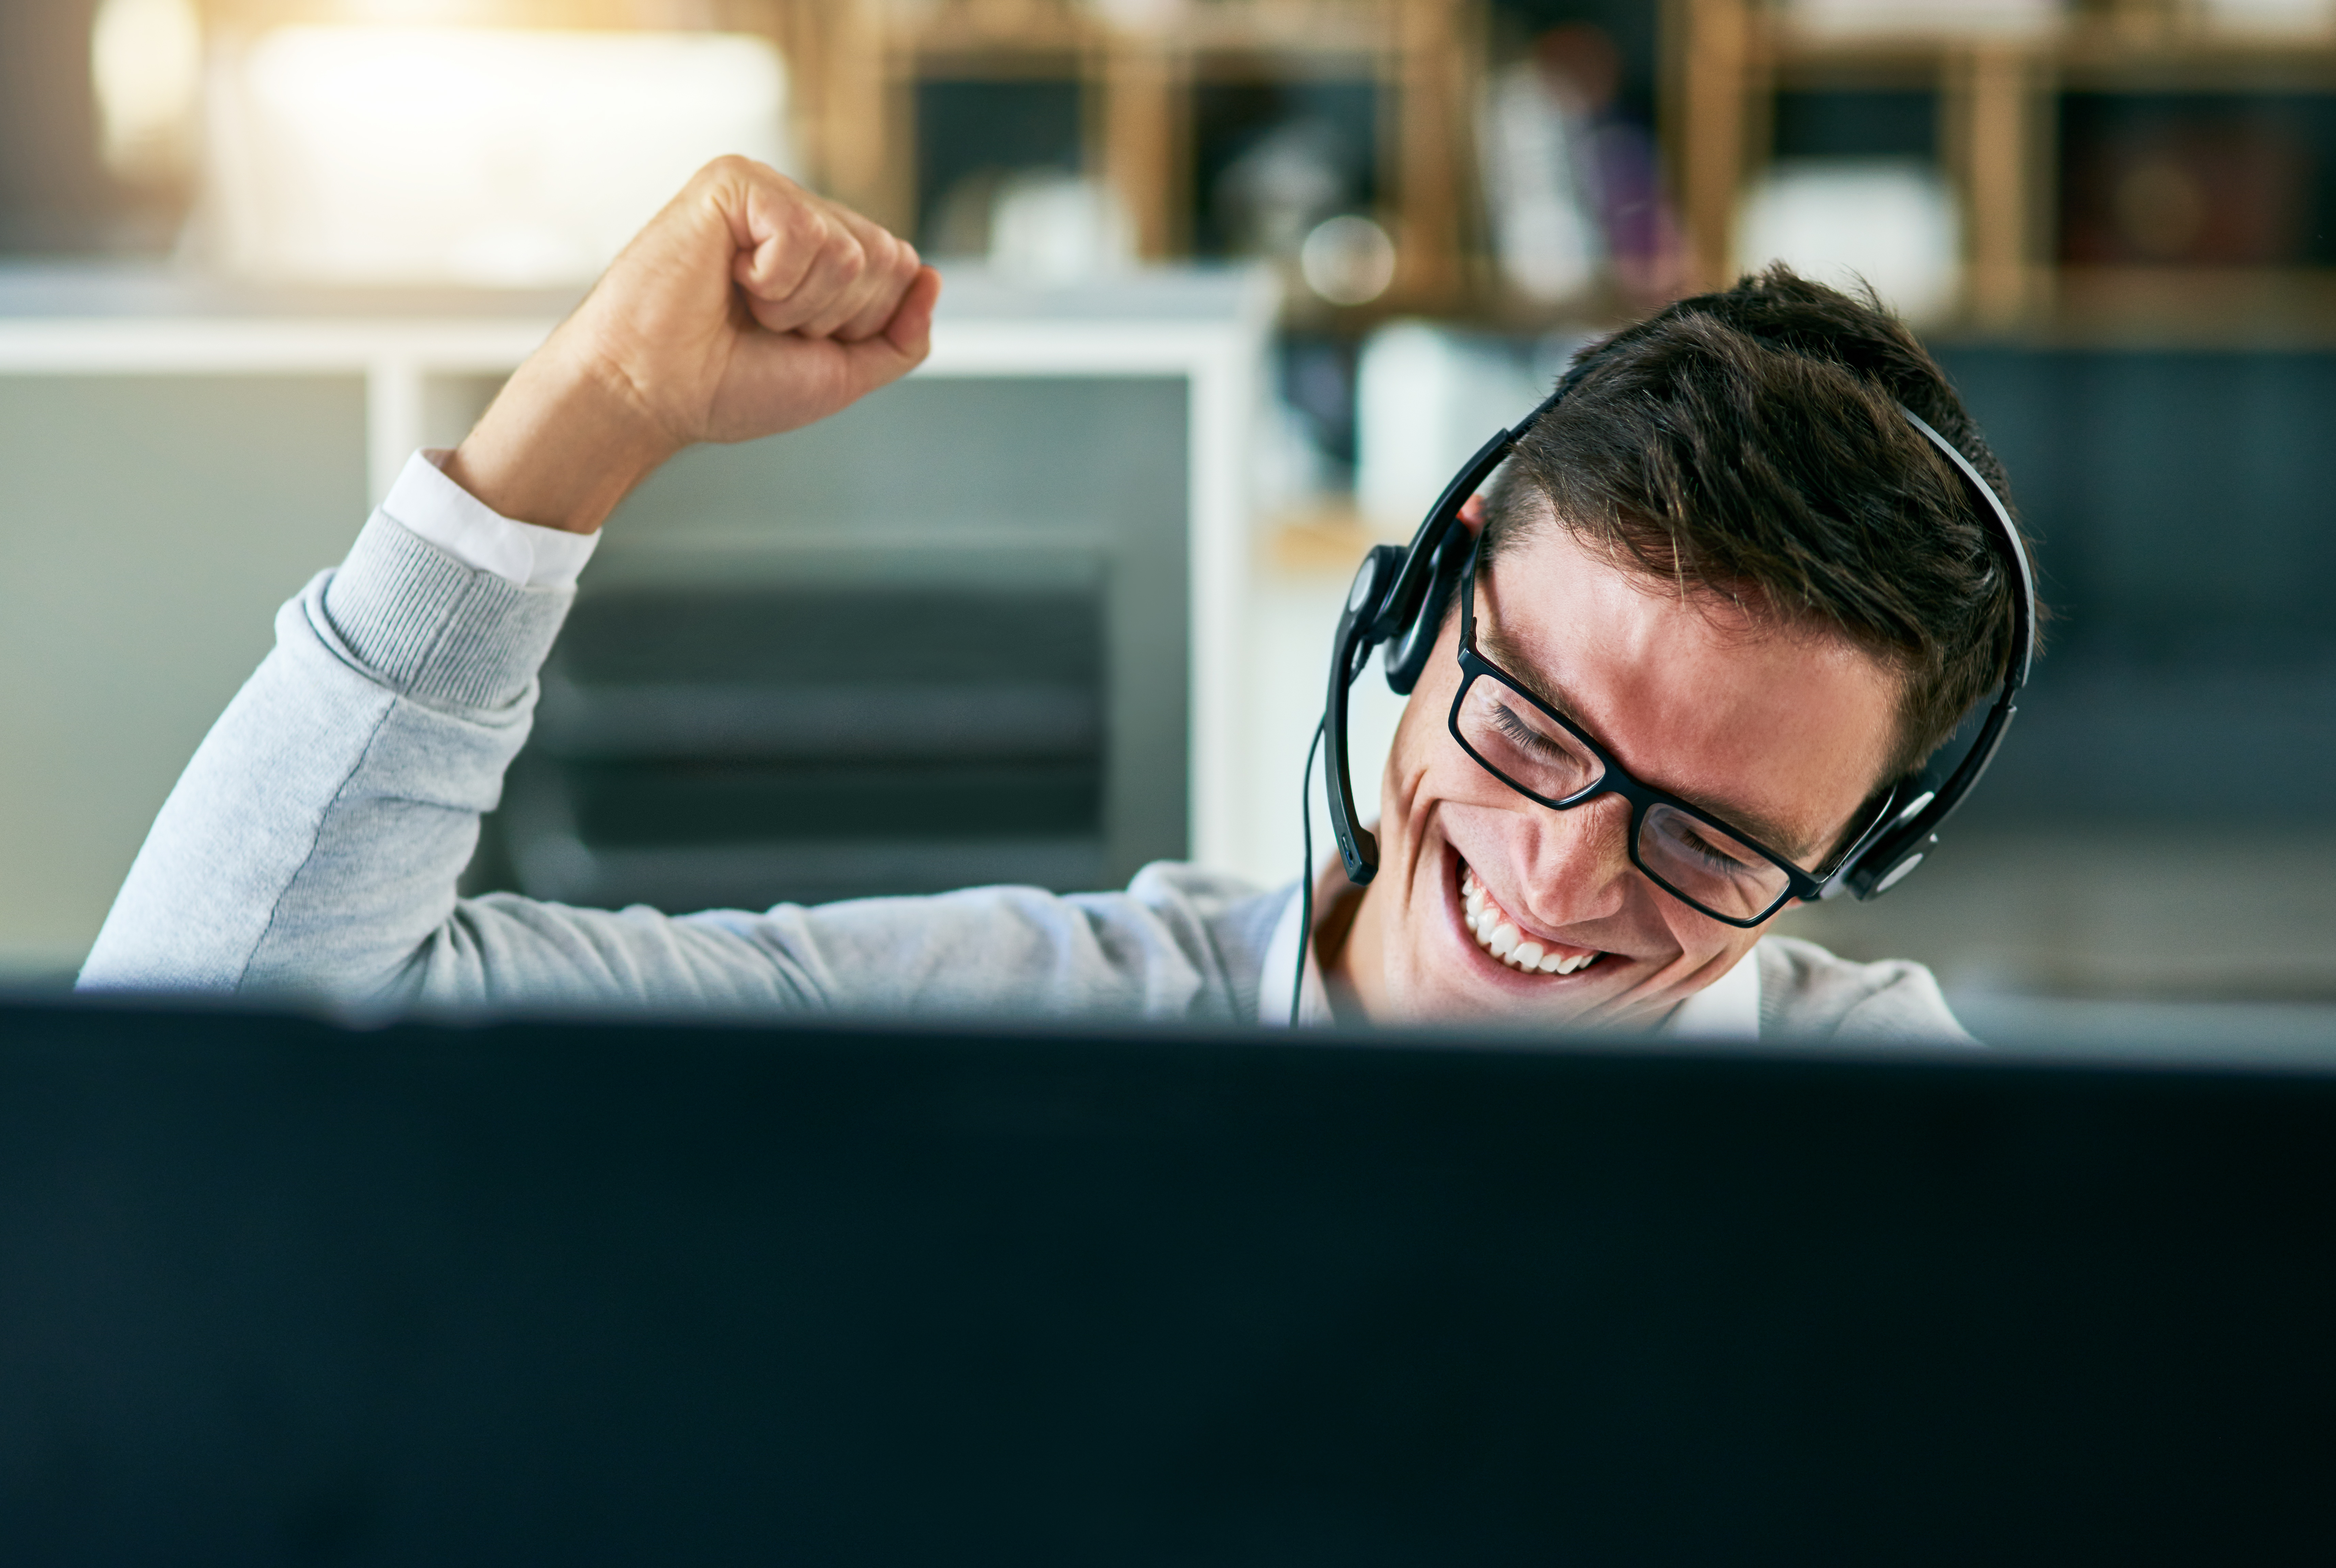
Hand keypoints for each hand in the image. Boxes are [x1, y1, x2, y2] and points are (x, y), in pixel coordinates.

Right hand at [446, 157, 940, 533]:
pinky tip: (730, 279)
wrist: (655, 393)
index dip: (859, 326)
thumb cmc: (729, 385)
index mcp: (827, 253)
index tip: (795, 341)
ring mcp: (768, 193)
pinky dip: (773, 279)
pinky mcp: (734, 181)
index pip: (901, 270)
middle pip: (887, 257)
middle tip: (767, 325)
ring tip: (745, 305)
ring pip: (850, 249)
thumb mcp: (842, 374)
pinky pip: (804, 231)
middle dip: (835, 316)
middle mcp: (802, 214)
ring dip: (799, 303)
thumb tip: (933, 275)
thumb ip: (902, 336)